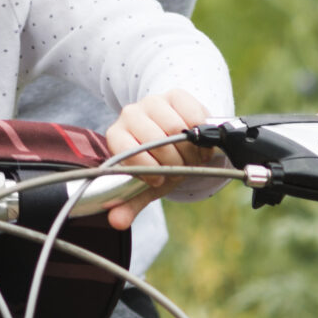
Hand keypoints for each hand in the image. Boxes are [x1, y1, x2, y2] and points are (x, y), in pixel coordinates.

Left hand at [101, 89, 216, 230]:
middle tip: (181, 169)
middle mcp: (130, 115)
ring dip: (190, 150)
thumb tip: (116, 222)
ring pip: (176, 128)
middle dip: (174, 162)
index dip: (147, 169)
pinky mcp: (175, 94)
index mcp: (116, 136)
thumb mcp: (145, 185)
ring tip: (193, 158)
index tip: (159, 179)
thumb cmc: (157, 163)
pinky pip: (192, 114)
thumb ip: (130, 203)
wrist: (175, 137)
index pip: (126, 151)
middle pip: (156, 141)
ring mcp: (152, 102)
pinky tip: (201, 142)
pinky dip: (201, 133)